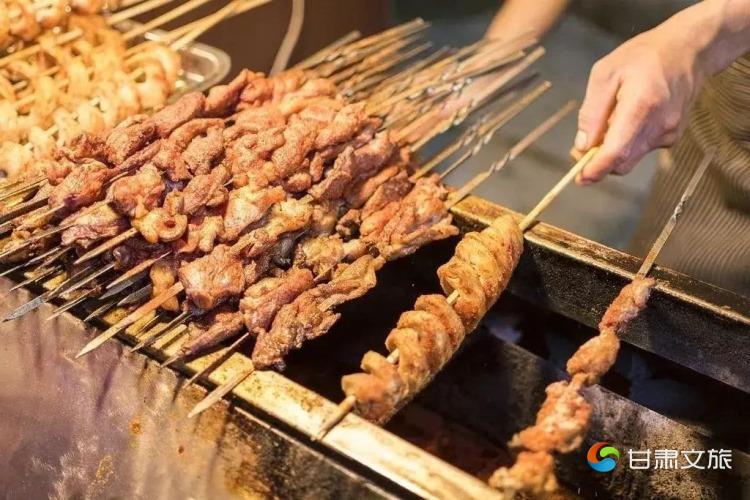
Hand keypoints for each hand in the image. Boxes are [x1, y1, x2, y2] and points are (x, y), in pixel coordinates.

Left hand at [573, 19, 706, 183]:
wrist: (689, 50)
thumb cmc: (643, 56)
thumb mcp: (605, 74)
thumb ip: (592, 112)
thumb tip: (582, 145)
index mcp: (640, 106)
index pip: (617, 151)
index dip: (596, 169)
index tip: (580, 177)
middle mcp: (659, 125)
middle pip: (622, 162)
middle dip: (598, 162)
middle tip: (581, 149)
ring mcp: (669, 133)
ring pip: (631, 158)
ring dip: (613, 151)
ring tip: (607, 122)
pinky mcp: (673, 136)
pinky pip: (642, 149)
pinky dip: (628, 143)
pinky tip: (628, 119)